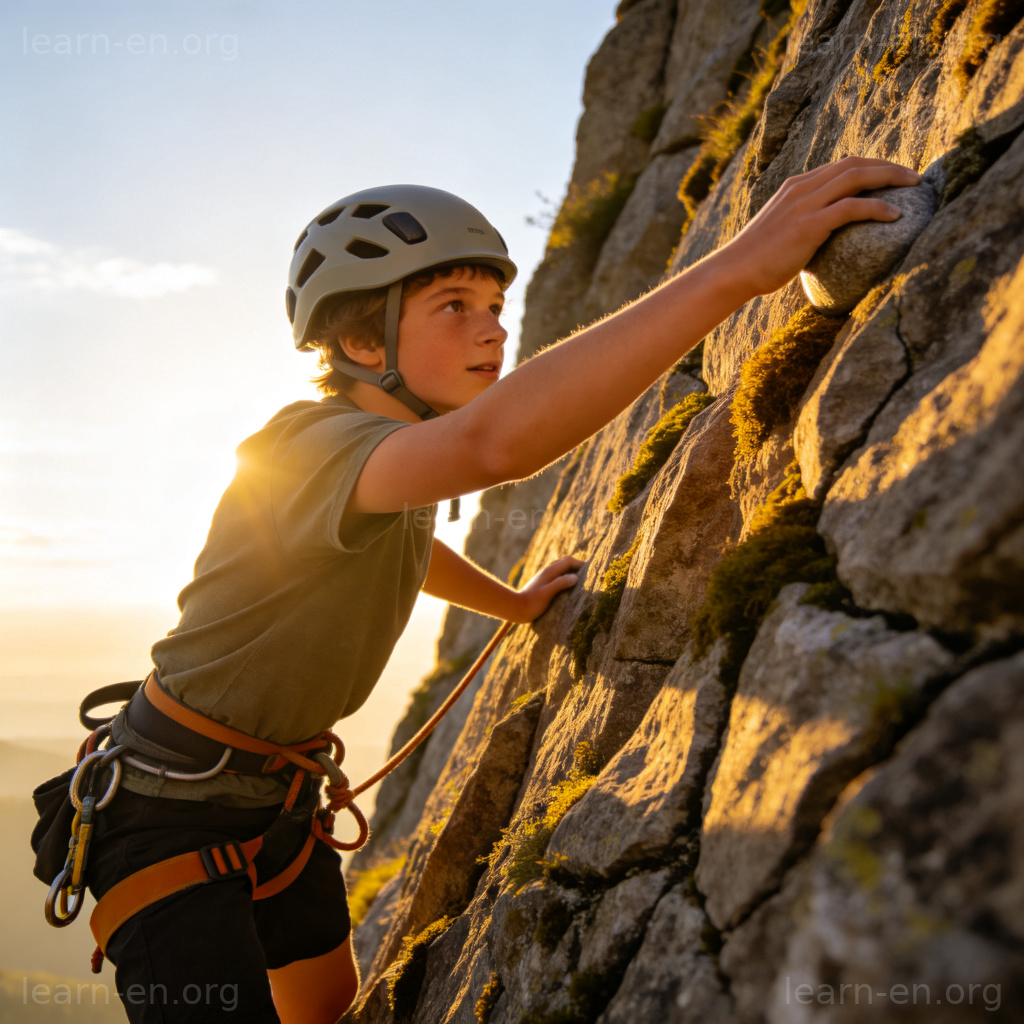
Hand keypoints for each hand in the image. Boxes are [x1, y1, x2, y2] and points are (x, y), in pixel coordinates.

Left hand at [508, 556, 584, 622]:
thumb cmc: (532, 603)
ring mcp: (544, 577)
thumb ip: (560, 584)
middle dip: (577, 565)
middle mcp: (547, 571)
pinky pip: (557, 574)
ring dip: (571, 569)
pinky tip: (568, 585)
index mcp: (550, 571)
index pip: (568, 561)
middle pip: (565, 562)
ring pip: (561, 567)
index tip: (592, 569)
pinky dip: (565, 575)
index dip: (580, 563)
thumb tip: (575, 577)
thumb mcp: (548, 593)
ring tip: (581, 578)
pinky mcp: (543, 583)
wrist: (516, 608)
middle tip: (589, 572)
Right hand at [718, 156, 921, 296]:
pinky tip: (896, 215)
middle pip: (854, 164)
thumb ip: (803, 227)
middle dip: (888, 166)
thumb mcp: (780, 234)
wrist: (733, 271)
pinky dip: (877, 207)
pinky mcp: (809, 225)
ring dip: (891, 178)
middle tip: (914, 178)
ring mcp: (805, 204)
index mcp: (795, 187)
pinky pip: (852, 207)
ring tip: (915, 187)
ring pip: (857, 177)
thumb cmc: (756, 262)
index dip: (871, 166)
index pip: (840, 166)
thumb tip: (824, 243)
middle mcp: (801, 188)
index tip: (893, 176)